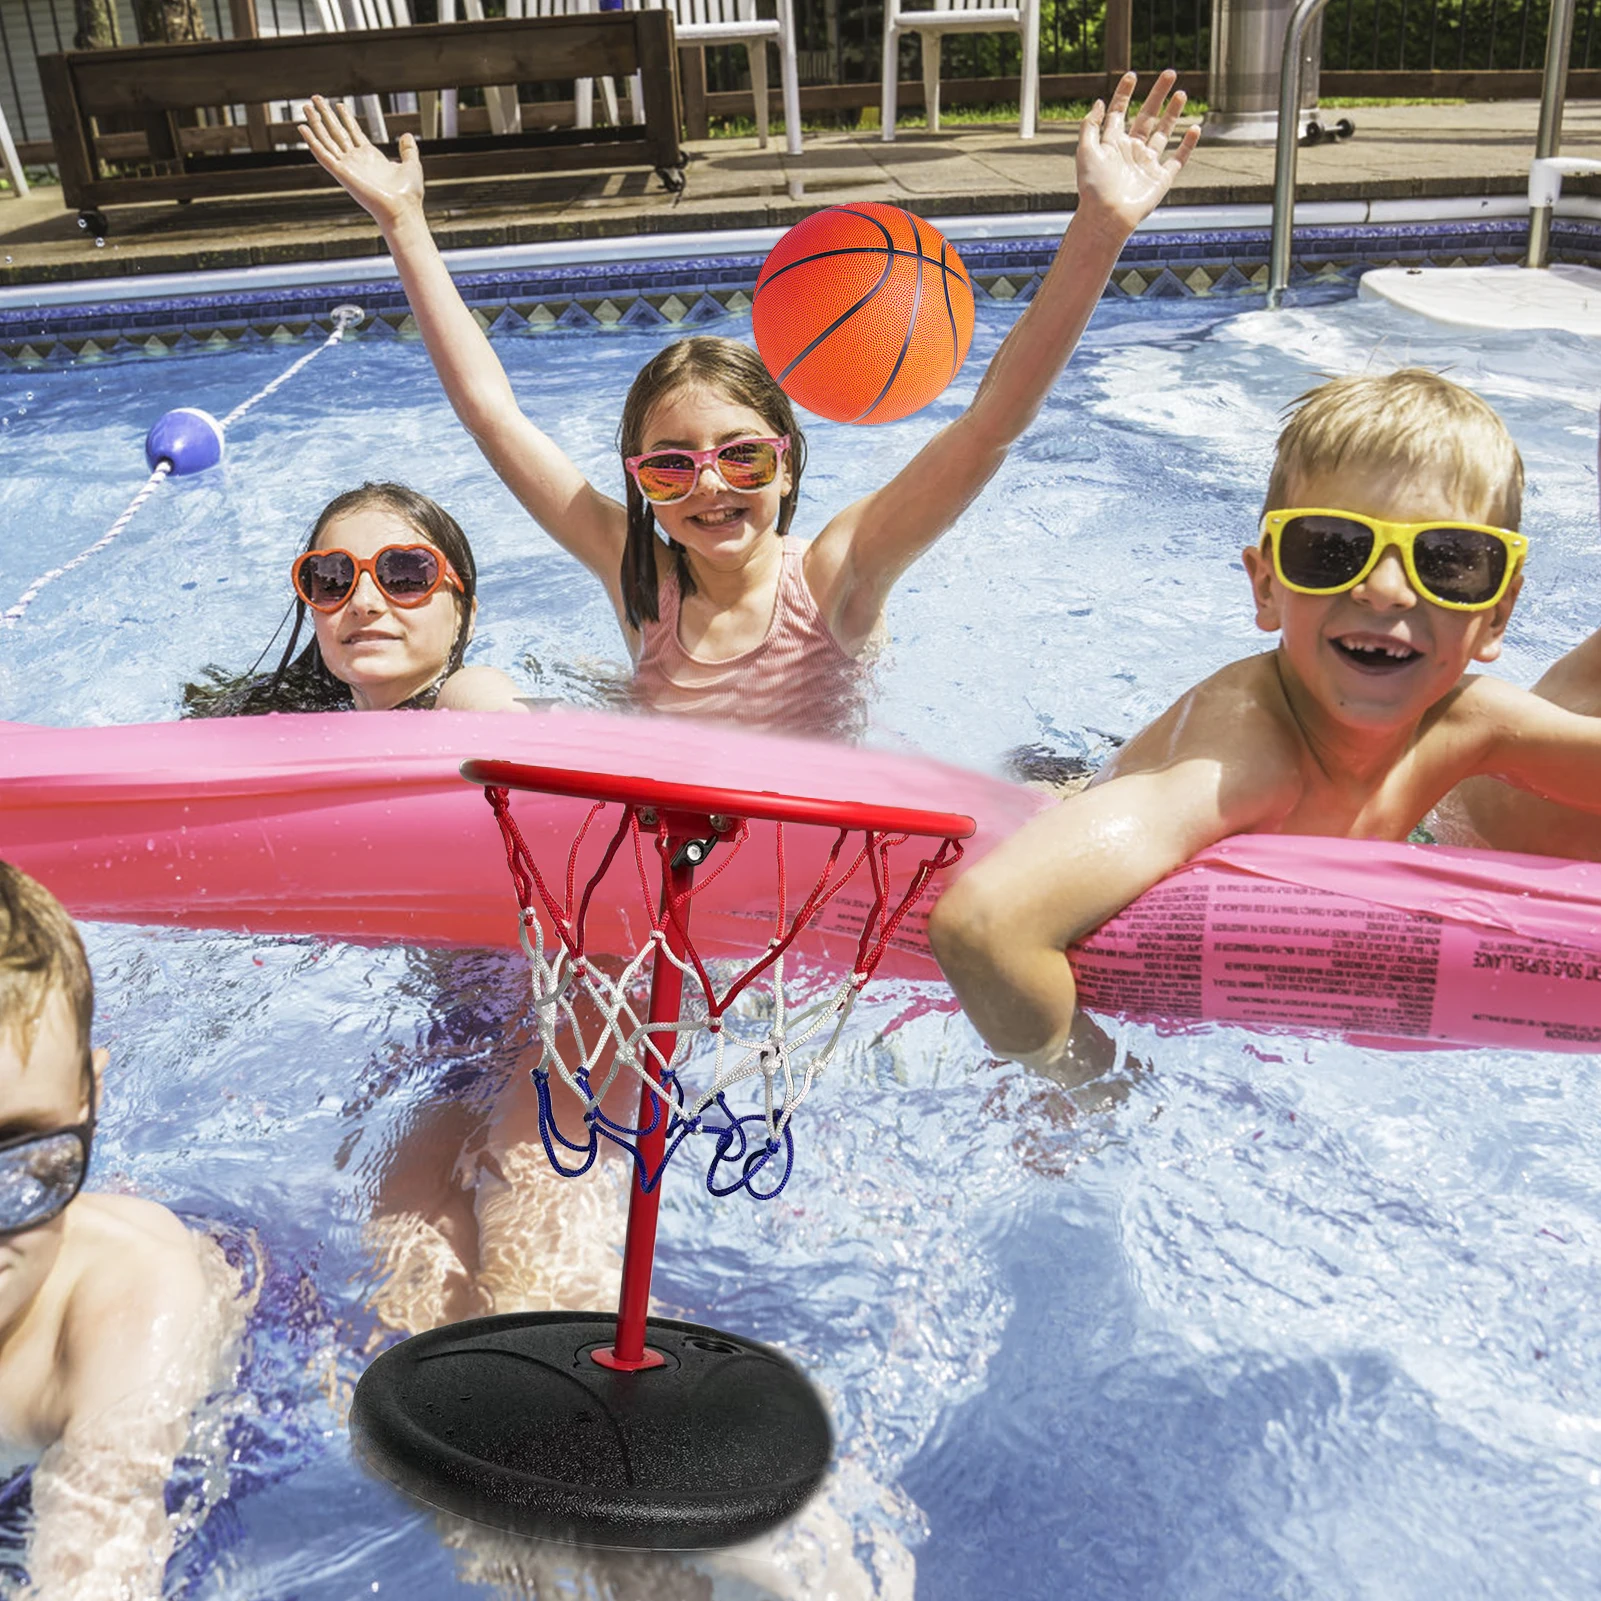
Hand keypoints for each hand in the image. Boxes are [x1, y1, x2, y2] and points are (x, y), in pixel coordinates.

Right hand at [298, 94, 423, 230]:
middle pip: (337, 132)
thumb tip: (407, 135)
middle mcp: (356, 160)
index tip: (339, 105)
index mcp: (371, 157)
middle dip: (326, 114)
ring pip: (327, 139)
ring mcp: (347, 165)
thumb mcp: (411, 165)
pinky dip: (312, 141)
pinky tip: (302, 128)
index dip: (346, 118)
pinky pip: (322, 154)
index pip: (354, 132)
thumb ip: (409, 150)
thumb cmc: (408, 194)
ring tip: (306, 106)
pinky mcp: (341, 172)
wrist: (403, 209)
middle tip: (315, 98)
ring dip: (315, 122)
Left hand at [1075, 70, 1198, 235]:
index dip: (1124, 93)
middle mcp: (1131, 151)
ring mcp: (1147, 164)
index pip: (1120, 112)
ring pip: (1163, 133)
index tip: (1131, 75)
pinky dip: (1187, 145)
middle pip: (1147, 116)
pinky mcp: (1161, 179)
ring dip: (1173, 113)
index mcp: (1113, 144)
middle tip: (1169, 73)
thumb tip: (1098, 101)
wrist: (1107, 217)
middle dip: (1158, 94)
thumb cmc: (1093, 187)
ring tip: (1182, 93)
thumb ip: (1090, 125)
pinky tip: (1194, 128)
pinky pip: (1178, 159)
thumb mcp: (1085, 151)